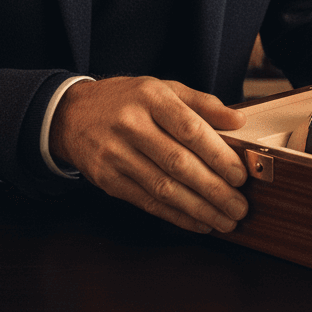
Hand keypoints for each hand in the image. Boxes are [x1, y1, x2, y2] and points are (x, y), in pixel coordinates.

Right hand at [49, 76, 247, 233]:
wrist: (71, 114)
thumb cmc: (128, 100)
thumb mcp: (165, 88)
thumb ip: (203, 104)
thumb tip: (238, 121)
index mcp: (151, 97)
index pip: (189, 129)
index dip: (217, 155)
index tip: (240, 175)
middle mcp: (131, 125)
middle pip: (178, 163)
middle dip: (214, 190)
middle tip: (239, 207)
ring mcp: (115, 154)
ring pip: (163, 188)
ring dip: (199, 209)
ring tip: (225, 221)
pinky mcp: (106, 179)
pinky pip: (146, 202)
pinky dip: (176, 216)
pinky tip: (198, 222)